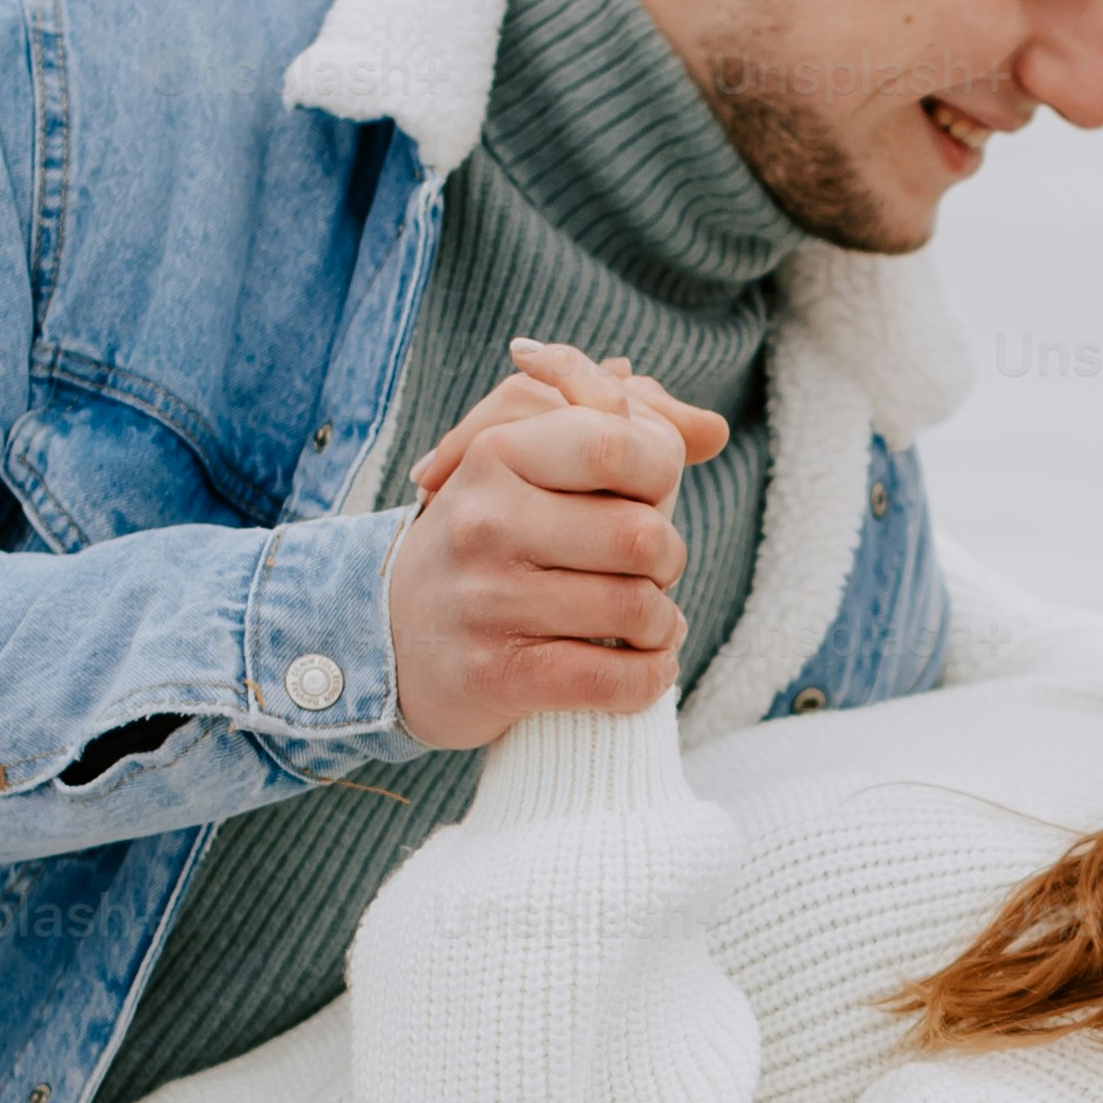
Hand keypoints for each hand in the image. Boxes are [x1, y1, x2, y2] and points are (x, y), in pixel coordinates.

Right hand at [384, 346, 736, 747]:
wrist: (390, 638)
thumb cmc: (489, 540)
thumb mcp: (528, 460)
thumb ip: (615, 423)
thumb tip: (712, 428)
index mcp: (495, 453)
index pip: (621, 445)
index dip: (661, 478)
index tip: (646, 501)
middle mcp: (485, 521)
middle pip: (644, 534)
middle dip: (668, 560)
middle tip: (649, 572)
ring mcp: (486, 600)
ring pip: (637, 608)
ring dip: (662, 624)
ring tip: (647, 623)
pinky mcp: (496, 674)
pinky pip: (613, 679)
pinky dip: (649, 678)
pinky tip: (645, 668)